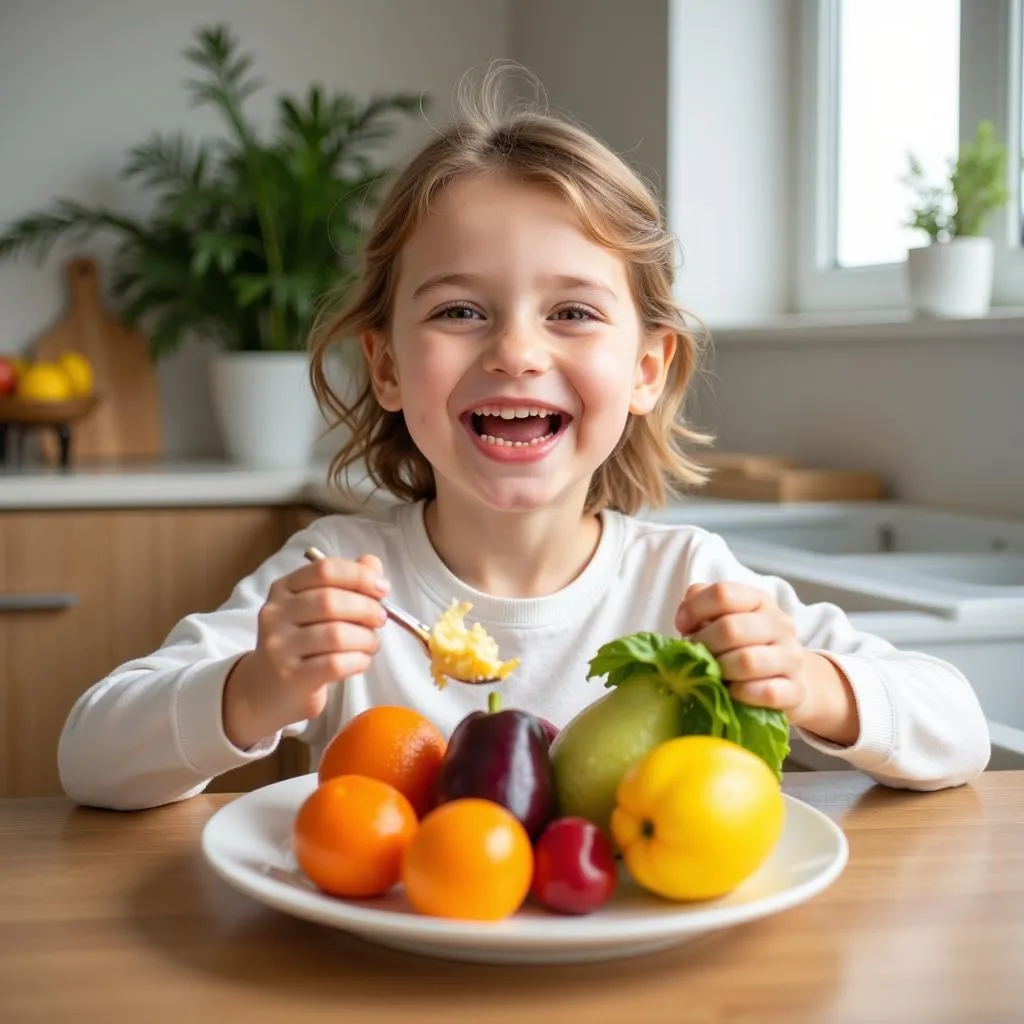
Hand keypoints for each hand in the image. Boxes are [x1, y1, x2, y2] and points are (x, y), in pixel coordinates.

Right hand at [223, 553, 388, 748]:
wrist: (268, 688)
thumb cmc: (303, 642)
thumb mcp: (318, 607)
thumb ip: (346, 582)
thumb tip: (373, 565)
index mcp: (284, 588)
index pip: (324, 570)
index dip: (359, 576)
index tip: (383, 589)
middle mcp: (276, 613)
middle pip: (330, 601)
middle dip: (366, 608)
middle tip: (381, 619)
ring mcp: (280, 646)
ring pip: (336, 634)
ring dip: (366, 638)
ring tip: (372, 644)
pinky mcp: (290, 676)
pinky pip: (335, 664)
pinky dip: (359, 660)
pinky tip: (362, 660)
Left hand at [675, 582, 858, 745]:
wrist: (790, 679)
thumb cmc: (744, 646)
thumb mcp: (723, 618)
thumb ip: (700, 605)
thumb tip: (685, 618)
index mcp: (759, 600)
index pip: (724, 593)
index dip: (694, 609)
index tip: (682, 626)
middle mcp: (779, 625)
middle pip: (731, 629)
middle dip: (703, 645)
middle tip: (696, 657)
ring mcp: (791, 658)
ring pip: (747, 662)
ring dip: (720, 671)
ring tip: (714, 675)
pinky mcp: (796, 690)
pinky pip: (766, 693)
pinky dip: (742, 694)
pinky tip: (733, 693)